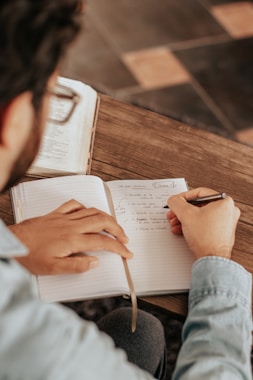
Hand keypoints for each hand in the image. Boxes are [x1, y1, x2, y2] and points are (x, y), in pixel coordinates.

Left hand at [9, 199, 131, 274]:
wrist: (13, 243)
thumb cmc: (30, 257)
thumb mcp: (53, 269)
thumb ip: (77, 265)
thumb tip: (95, 262)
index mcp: (73, 240)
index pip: (103, 242)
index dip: (118, 247)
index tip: (127, 252)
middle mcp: (71, 226)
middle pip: (102, 221)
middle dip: (118, 229)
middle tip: (125, 238)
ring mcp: (64, 217)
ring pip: (92, 211)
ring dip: (106, 217)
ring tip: (113, 226)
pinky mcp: (55, 214)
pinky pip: (74, 205)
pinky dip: (85, 207)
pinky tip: (87, 212)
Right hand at [166, 187, 239, 259]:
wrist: (212, 259)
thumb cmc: (206, 238)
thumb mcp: (186, 214)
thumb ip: (177, 203)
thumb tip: (174, 200)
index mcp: (224, 202)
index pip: (199, 193)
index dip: (183, 197)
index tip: (176, 201)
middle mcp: (228, 211)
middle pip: (199, 205)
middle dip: (182, 211)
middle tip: (174, 213)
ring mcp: (225, 222)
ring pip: (200, 215)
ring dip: (185, 219)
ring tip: (175, 223)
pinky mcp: (220, 232)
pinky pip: (203, 224)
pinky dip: (192, 225)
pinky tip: (181, 230)